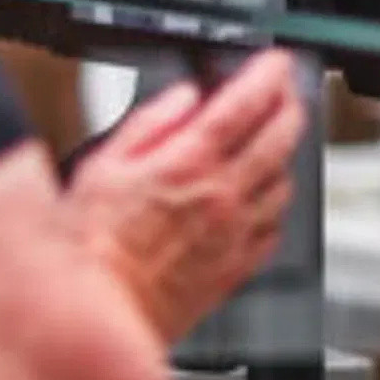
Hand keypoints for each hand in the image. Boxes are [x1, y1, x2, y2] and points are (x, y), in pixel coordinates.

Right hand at [63, 56, 305, 342]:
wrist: (98, 316)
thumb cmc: (88, 248)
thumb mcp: (102, 165)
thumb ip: (150, 124)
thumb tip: (184, 98)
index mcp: (189, 162)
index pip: (247, 103)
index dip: (269, 75)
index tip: (277, 63)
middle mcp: (223, 195)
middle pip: (280, 138)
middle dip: (290, 107)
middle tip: (287, 94)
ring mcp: (235, 234)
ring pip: (283, 184)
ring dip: (283, 158)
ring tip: (271, 147)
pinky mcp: (236, 270)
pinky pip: (273, 231)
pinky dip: (272, 209)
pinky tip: (259, 205)